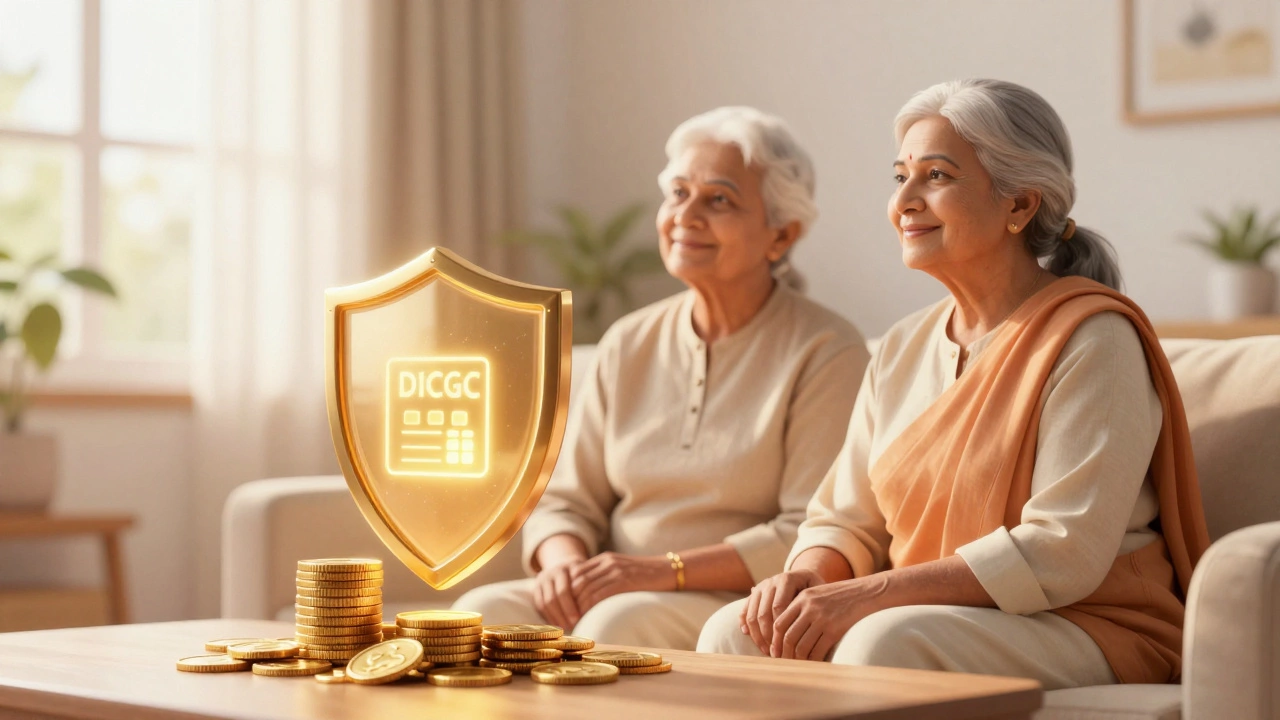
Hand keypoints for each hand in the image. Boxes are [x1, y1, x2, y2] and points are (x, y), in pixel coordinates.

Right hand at [533, 558, 585, 629]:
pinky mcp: (536, 588)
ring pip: (546, 602)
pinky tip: (557, 625)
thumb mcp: (588, 577)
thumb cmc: (583, 577)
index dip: (572, 606)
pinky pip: (540, 605)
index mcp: (567, 568)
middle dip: (565, 612)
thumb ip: (590, 589)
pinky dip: (548, 616)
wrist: (565, 568)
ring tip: (566, 628)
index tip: (581, 618)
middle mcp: (552, 572)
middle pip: (555, 596)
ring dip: (556, 617)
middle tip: (574, 625)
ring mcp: (542, 580)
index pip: (566, 589)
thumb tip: (596, 612)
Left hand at [570, 552, 674, 615]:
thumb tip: (585, 594)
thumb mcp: (621, 570)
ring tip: (573, 620)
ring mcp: (615, 570)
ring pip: (586, 588)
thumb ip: (604, 576)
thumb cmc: (645, 576)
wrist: (668, 570)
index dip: (566, 590)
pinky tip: (587, 617)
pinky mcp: (624, 580)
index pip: (575, 572)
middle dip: (568, 600)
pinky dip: (590, 607)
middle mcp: (606, 562)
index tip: (563, 606)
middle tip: (564, 616)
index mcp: (603, 559)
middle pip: (577, 581)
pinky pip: (600, 594)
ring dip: (577, 606)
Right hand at [739, 569, 824, 655]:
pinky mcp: (753, 594)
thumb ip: (813, 606)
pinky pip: (745, 611)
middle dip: (768, 636)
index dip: (781, 629)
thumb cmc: (815, 590)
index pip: (779, 607)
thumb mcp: (819, 593)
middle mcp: (771, 582)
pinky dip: (745, 624)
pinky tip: (749, 637)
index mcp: (787, 579)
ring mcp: (760, 587)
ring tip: (766, 651)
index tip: (787, 647)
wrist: (804, 577)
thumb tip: (807, 630)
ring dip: (757, 635)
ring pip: (752, 615)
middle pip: (764, 613)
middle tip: (776, 654)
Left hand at [771, 575, 887, 660]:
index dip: (775, 640)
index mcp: (802, 598)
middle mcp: (809, 608)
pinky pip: (818, 651)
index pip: (779, 623)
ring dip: (798, 659)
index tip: (775, 651)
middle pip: (788, 637)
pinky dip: (813, 660)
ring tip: (798, 664)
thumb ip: (801, 607)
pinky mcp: (835, 629)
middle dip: (784, 653)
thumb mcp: (817, 594)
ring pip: (801, 646)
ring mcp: (822, 619)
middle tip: (784, 662)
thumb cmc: (840, 596)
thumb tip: (785, 630)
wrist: (865, 592)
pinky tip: (813, 663)